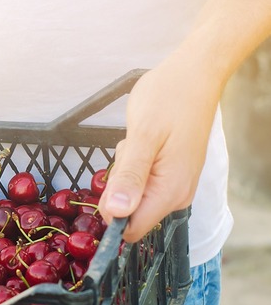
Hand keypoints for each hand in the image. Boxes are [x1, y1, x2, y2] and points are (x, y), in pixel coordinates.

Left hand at [98, 58, 222, 241]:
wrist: (194, 74)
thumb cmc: (169, 99)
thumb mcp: (143, 137)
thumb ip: (130, 177)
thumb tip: (117, 213)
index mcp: (170, 192)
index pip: (131, 229)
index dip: (112, 214)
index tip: (110, 184)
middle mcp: (175, 195)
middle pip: (128, 213)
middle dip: (117, 188)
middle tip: (128, 155)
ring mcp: (173, 185)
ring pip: (131, 196)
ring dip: (124, 174)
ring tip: (138, 144)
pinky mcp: (169, 174)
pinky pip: (139, 182)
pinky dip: (132, 166)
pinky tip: (142, 143)